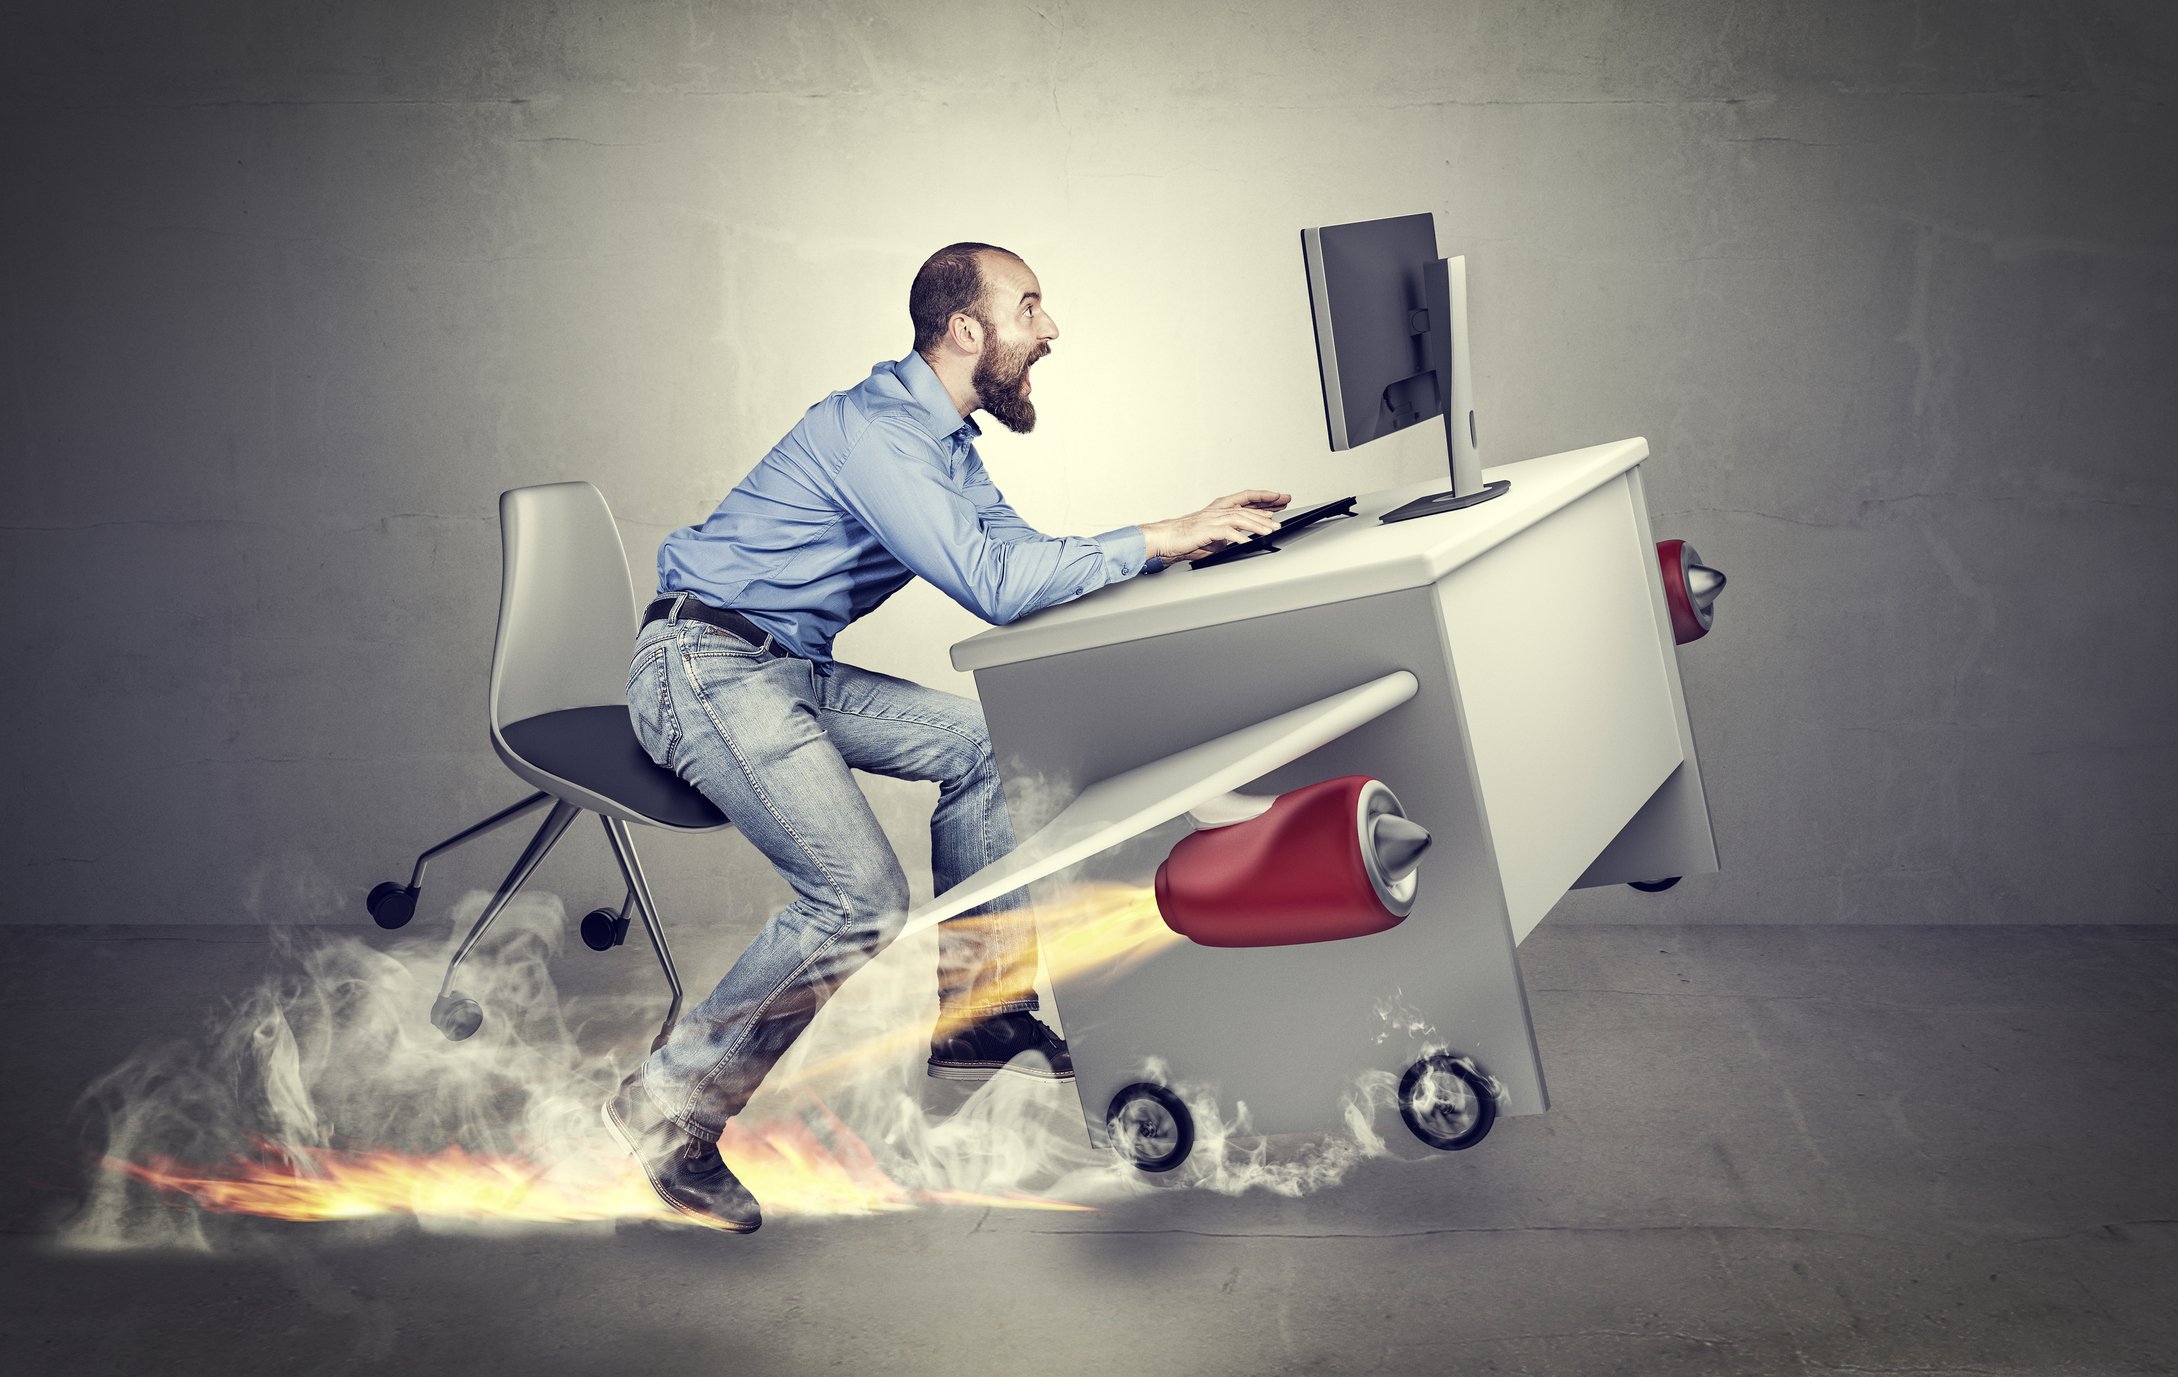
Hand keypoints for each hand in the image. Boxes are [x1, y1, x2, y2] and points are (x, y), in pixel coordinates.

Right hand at [1141, 489, 1291, 562]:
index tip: (1278, 500)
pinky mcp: (1206, 530)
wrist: (1164, 538)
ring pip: (1239, 518)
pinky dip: (1239, 537)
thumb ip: (1225, 536)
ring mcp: (1211, 519)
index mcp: (1218, 510)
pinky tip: (1248, 541)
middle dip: (1265, 512)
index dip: (1262, 500)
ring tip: (1270, 530)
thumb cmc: (1184, 538)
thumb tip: (1238, 539)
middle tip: (1279, 517)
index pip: (1245, 501)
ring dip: (1256, 525)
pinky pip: (1226, 532)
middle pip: (1246, 509)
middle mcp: (1216, 511)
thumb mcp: (1211, 537)